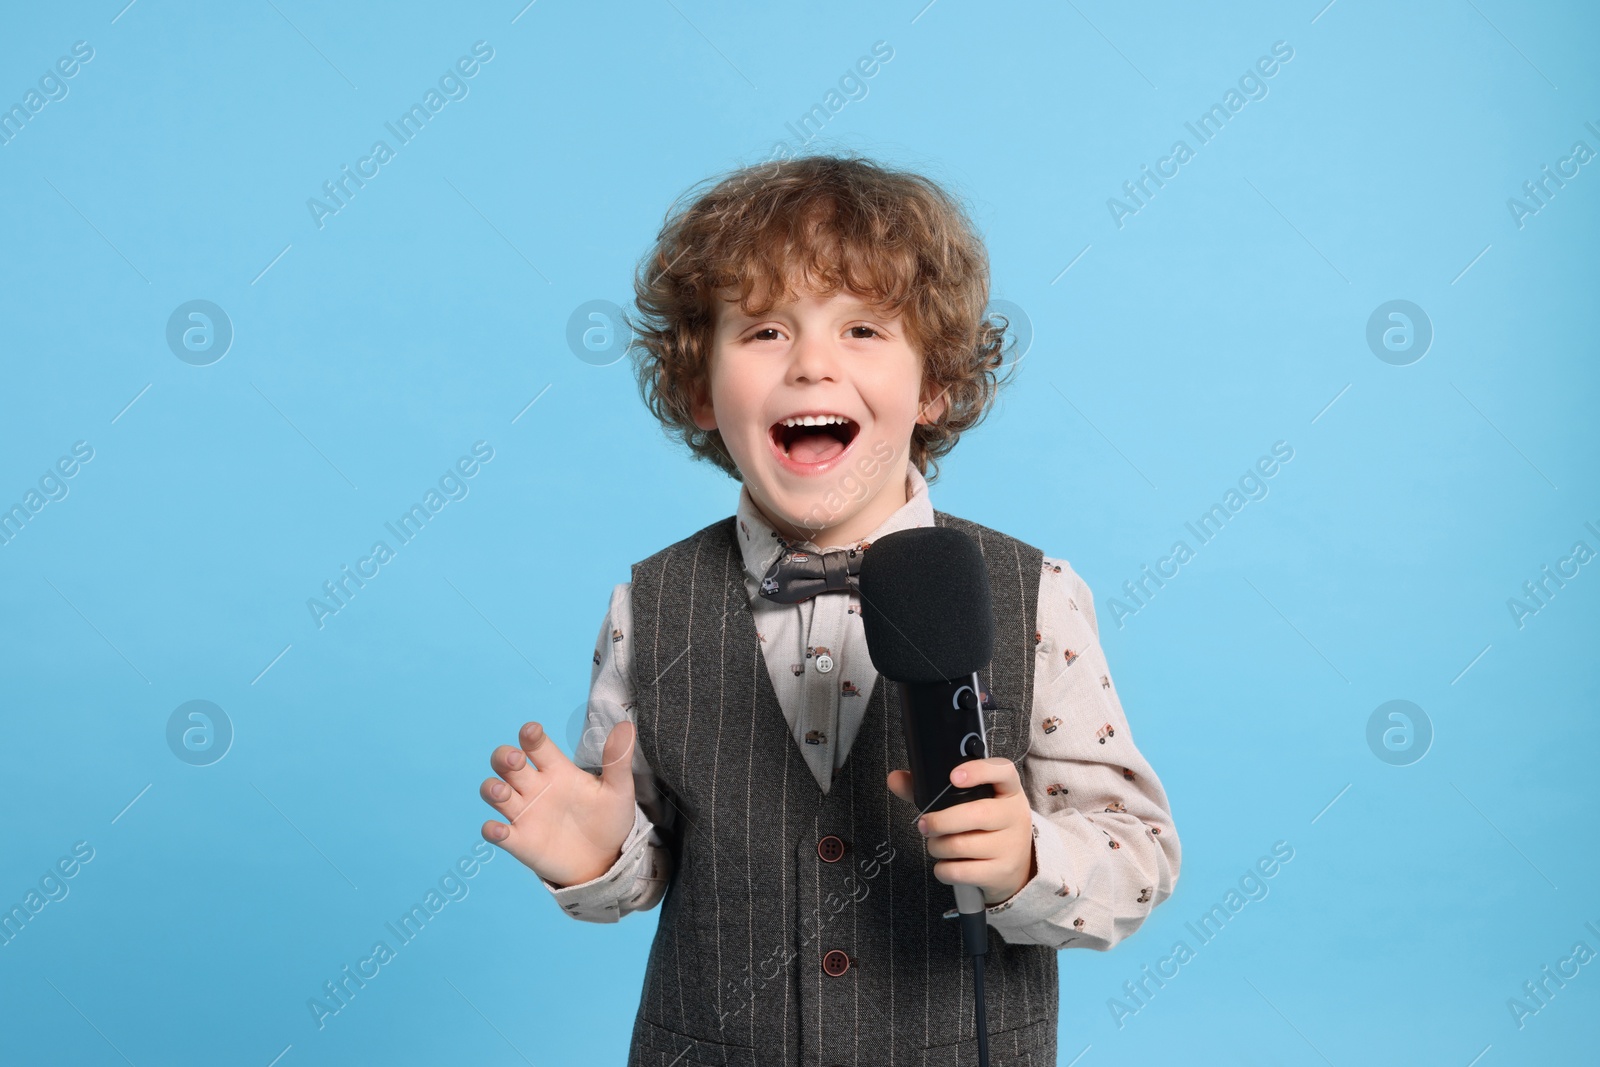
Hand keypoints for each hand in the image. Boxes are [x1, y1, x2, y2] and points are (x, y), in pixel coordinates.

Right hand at [480, 719, 637, 887]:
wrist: (607, 861)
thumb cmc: (608, 820)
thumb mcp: (618, 790)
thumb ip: (618, 759)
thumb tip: (625, 726)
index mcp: (557, 770)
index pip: (535, 745)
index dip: (529, 735)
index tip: (531, 731)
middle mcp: (536, 788)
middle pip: (506, 763)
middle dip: (503, 757)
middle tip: (516, 760)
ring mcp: (525, 814)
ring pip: (493, 792)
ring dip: (492, 788)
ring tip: (504, 792)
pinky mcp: (520, 841)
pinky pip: (496, 832)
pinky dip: (492, 830)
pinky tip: (499, 830)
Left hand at [887, 757, 1037, 905]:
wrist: (1016, 866)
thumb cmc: (986, 826)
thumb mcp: (970, 802)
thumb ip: (931, 790)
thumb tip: (895, 779)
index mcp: (1007, 790)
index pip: (1002, 771)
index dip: (979, 771)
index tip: (954, 776)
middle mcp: (1013, 815)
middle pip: (977, 814)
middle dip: (941, 821)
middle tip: (924, 825)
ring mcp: (1010, 845)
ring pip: (962, 845)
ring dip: (937, 847)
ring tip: (936, 844)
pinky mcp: (1001, 872)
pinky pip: (961, 871)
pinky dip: (943, 869)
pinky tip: (945, 864)